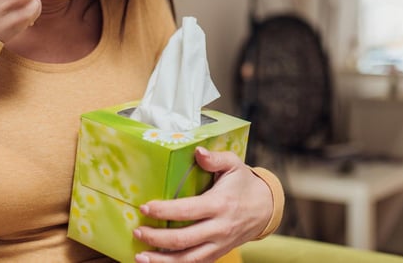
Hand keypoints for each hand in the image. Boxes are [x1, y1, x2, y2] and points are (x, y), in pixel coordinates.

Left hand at [133, 147, 272, 262]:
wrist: (266, 208)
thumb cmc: (244, 184)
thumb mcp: (234, 165)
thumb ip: (215, 158)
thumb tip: (197, 152)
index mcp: (219, 204)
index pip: (187, 211)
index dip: (164, 211)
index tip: (145, 208)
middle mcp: (219, 228)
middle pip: (183, 239)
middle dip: (156, 238)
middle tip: (137, 232)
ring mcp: (218, 244)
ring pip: (188, 259)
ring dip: (162, 261)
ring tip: (141, 257)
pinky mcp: (218, 253)